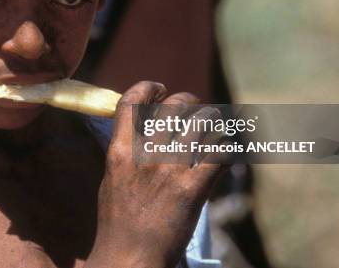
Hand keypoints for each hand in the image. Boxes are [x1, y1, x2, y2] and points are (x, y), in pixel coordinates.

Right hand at [86, 81, 223, 267]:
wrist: (130, 258)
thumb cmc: (117, 223)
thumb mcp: (111, 180)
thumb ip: (125, 153)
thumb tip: (140, 132)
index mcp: (120, 152)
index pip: (131, 102)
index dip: (148, 87)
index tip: (158, 88)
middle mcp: (145, 155)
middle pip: (173, 107)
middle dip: (188, 101)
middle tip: (194, 107)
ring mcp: (170, 170)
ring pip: (201, 123)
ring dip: (211, 119)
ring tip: (214, 124)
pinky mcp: (193, 188)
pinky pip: (220, 152)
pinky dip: (227, 146)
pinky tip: (227, 148)